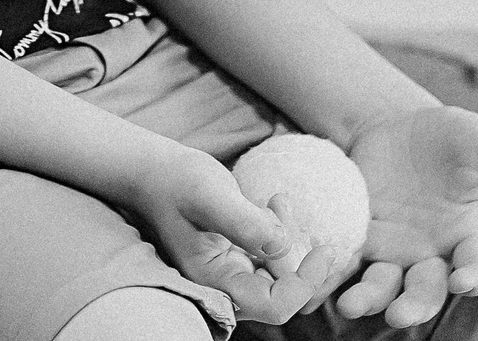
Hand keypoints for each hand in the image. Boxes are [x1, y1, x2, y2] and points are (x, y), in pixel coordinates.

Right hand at [121, 141, 330, 323]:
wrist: (155, 172)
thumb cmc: (176, 182)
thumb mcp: (210, 196)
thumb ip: (245, 223)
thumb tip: (282, 246)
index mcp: (215, 280)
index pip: (273, 305)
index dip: (303, 283)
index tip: (323, 249)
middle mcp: (226, 283)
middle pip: (284, 291)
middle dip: (298, 254)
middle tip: (286, 208)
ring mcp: (234, 270)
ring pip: (283, 271)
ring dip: (290, 237)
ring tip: (278, 200)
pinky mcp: (239, 255)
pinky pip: (275, 254)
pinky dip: (282, 229)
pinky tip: (273, 202)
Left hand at [336, 105, 477, 328]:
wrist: (396, 127)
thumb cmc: (450, 137)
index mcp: (467, 236)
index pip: (476, 266)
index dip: (472, 277)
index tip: (464, 282)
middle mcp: (430, 254)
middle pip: (426, 291)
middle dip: (415, 306)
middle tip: (401, 315)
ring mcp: (392, 250)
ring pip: (383, 286)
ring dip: (370, 299)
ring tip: (353, 305)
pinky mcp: (358, 239)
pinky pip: (346, 264)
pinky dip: (332, 276)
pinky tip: (316, 285)